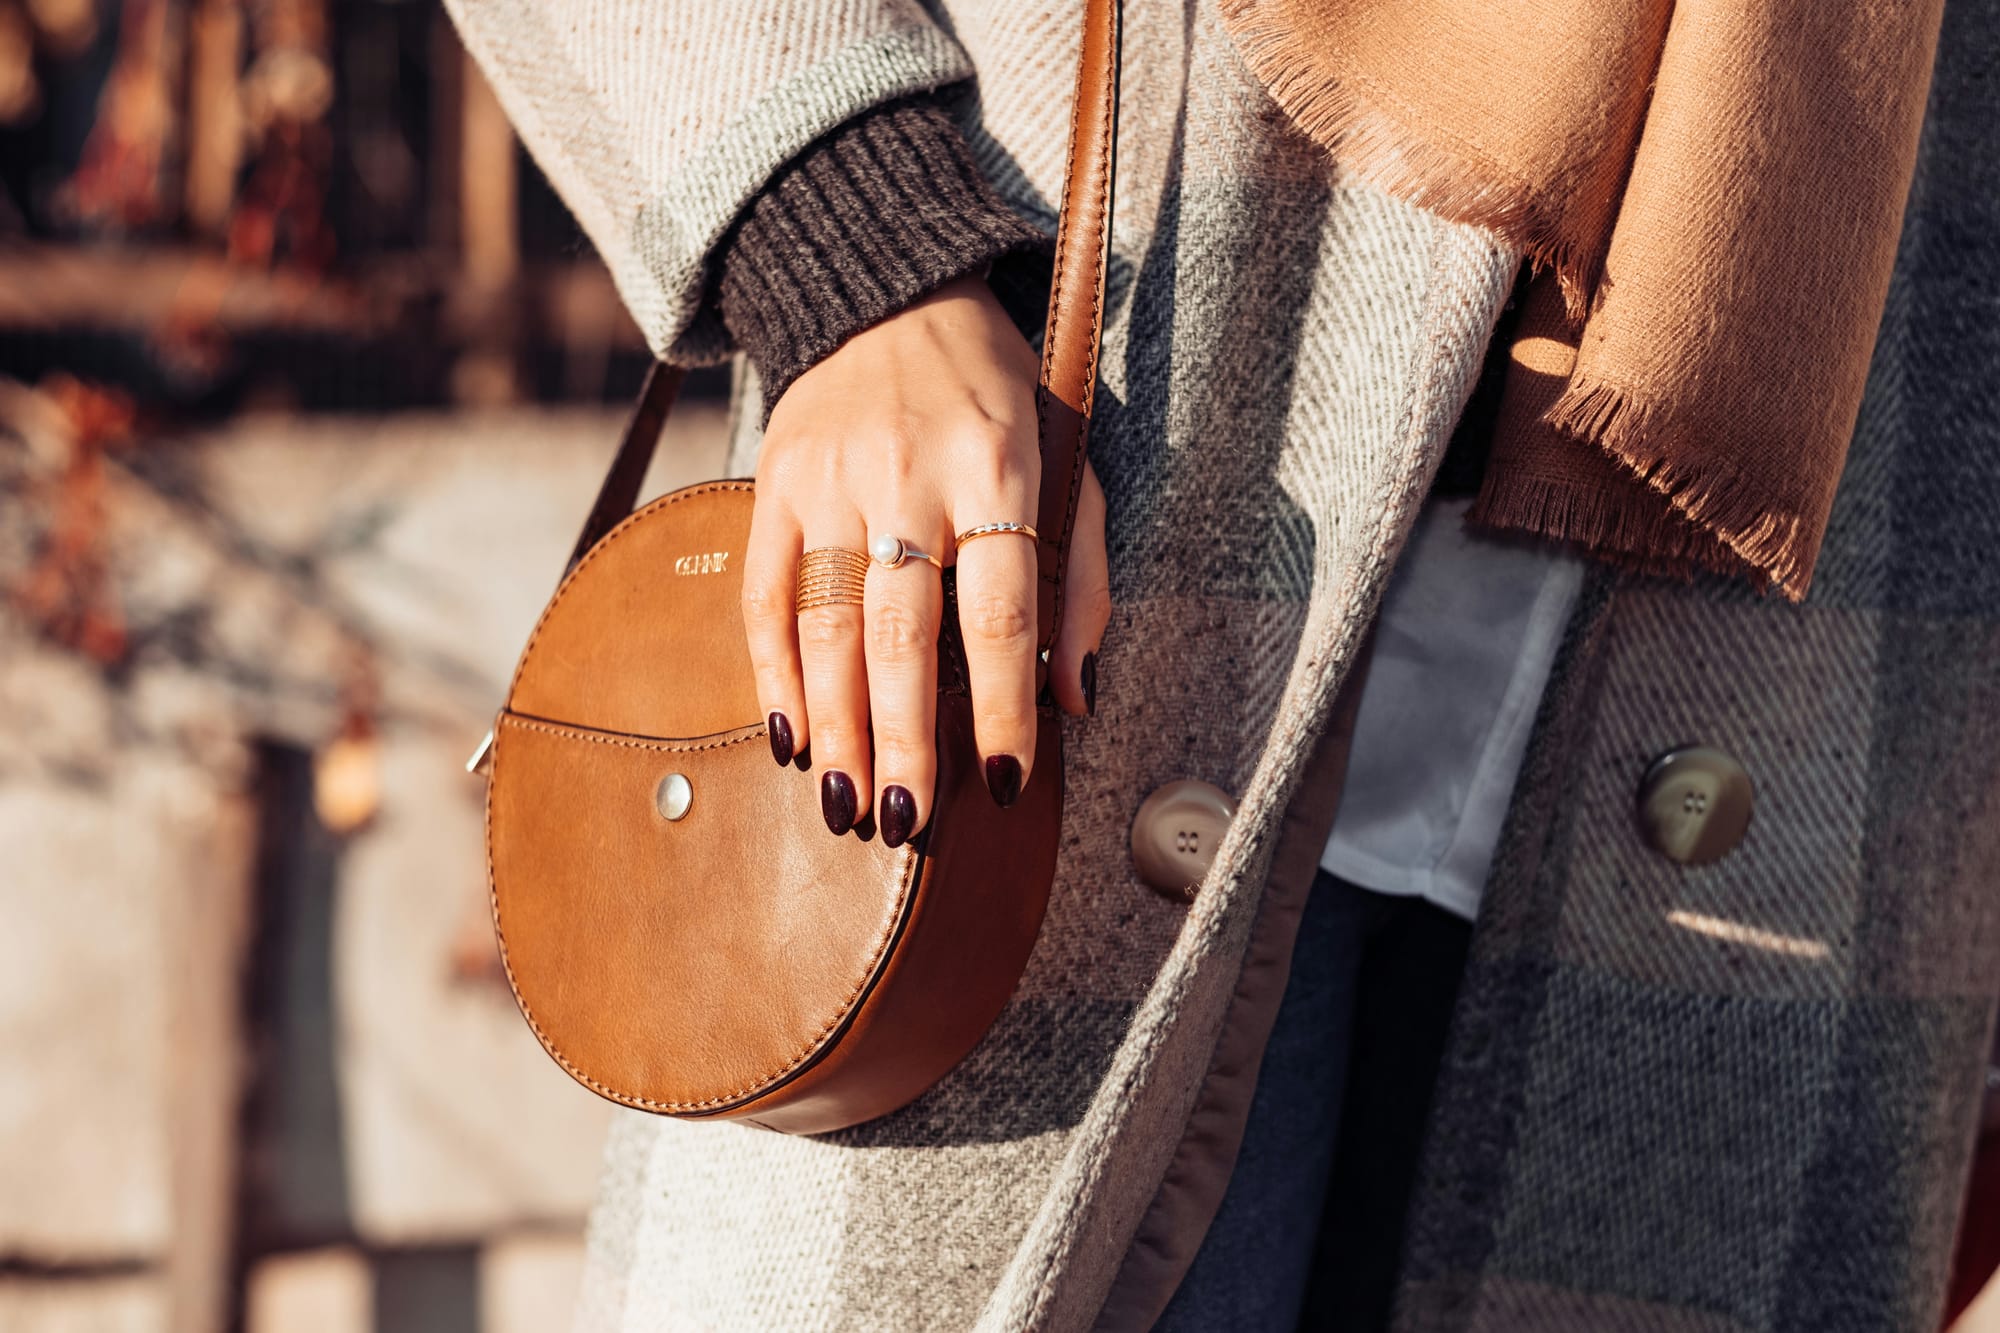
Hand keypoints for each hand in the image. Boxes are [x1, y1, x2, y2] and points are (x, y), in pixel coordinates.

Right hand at [740, 276, 1110, 847]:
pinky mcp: (774, 483)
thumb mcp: (1068, 458)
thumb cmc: (996, 392)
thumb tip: (1073, 695)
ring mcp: (830, 479)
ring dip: (836, 724)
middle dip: (903, 738)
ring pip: (825, 623)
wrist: (888, 291)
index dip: (1000, 704)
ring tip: (848, 803)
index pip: (998, 611)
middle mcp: (907, 475)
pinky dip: (773, 673)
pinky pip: (765, 592)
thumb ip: (1080, 575)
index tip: (1003, 781)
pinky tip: (790, 738)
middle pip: (901, 632)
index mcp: (995, 469)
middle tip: (907, 821)